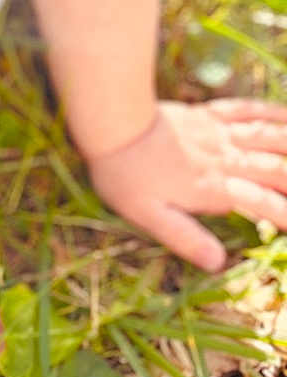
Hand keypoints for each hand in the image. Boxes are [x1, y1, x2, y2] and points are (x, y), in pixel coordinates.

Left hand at [85, 98, 286, 268]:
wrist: (108, 120)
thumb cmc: (123, 172)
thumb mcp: (147, 215)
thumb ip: (184, 239)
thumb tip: (218, 264)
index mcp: (215, 188)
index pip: (265, 206)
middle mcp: (225, 160)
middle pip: (277, 169)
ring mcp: (217, 134)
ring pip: (268, 137)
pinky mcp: (205, 115)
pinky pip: (245, 111)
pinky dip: (270, 112)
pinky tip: (285, 115)